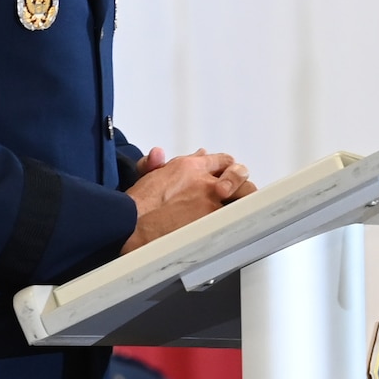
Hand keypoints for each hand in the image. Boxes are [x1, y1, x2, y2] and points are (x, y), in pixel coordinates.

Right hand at [121, 148, 255, 253]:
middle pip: (238, 173)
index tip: (228, 173)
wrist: (132, 223)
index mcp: (189, 167)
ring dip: (243, 198)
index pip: (220, 160)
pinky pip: (234, 217)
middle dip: (241, 180)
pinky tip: (241, 222)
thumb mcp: (150, 174)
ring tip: (245, 204)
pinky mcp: (212, 221)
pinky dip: (237, 219)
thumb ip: (161, 163)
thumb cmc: (138, 205)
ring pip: (242, 195)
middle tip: (241, 188)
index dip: (227, 167)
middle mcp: (204, 181)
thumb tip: (166, 155)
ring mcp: (211, 202)